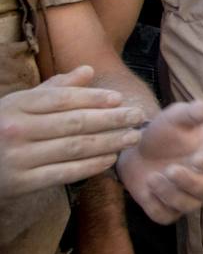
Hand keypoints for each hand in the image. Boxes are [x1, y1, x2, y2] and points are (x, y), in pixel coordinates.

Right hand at [0, 66, 144, 199]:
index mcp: (17, 104)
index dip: (94, 98)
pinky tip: (110, 159)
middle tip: (138, 116)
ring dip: (108, 142)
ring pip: (73, 148)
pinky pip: (63, 173)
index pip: (63, 99)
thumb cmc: (3, 126)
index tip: (120, 99)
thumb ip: (55, 87)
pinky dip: (90, 166)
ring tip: (132, 137)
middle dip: (111, 119)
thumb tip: (89, 71)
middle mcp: (16, 129)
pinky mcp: (21, 182)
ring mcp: (18, 157)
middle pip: (74, 123)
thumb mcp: (21, 102)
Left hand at [116, 100, 202, 224]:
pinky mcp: (167, 209)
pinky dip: (156, 206)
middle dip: (190, 182)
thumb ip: (195, 112)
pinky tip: (147, 189)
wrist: (135, 149)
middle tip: (170, 170)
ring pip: (189, 205)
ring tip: (152, 177)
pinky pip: (167, 216)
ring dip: (171, 194)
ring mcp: (187, 195)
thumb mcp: (177, 117)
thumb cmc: (163, 131)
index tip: (196, 158)